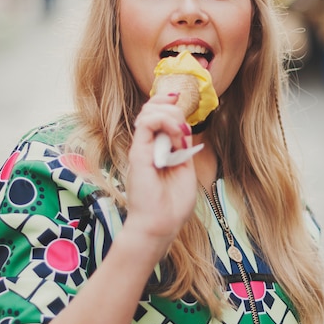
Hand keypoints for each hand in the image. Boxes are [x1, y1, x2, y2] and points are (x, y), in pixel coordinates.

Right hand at [125, 94, 197, 251]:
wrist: (160, 225)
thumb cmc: (172, 206)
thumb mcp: (186, 170)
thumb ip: (184, 148)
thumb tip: (184, 127)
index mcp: (158, 150)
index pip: (159, 116)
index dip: (169, 104)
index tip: (180, 98)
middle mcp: (147, 146)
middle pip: (153, 109)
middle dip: (172, 107)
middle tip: (183, 127)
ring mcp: (142, 148)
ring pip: (148, 111)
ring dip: (170, 114)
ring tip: (180, 133)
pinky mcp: (138, 153)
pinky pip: (145, 123)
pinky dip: (164, 121)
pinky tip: (176, 134)